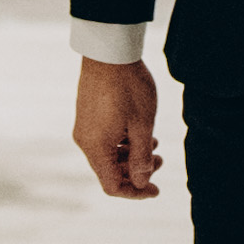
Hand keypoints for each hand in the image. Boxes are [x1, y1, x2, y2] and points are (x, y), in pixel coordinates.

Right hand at [74, 59, 163, 199]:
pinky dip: (121, 142)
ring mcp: (84, 126)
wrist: (109, 51)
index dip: (135, 192)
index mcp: (96, 147)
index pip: (112, 186)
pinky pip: (103, 139)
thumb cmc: (129, 87)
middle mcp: (85, 140)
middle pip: (109, 171)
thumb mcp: (143, 125)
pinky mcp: (86, 114)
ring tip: (153, 143)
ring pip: (107, 154)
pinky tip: (139, 131)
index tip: (155, 190)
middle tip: (160, 160)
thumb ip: (141, 158)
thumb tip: (142, 183)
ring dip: (130, 155)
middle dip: (136, 172)